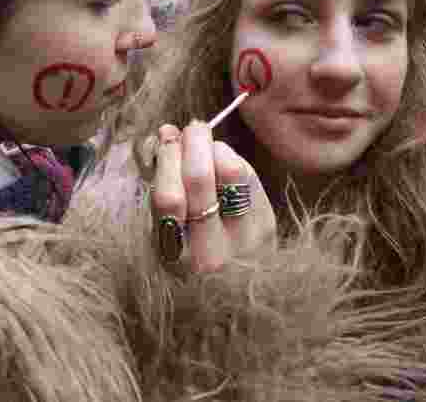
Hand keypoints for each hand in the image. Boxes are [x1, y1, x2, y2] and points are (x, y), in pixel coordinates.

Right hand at [149, 121, 275, 272]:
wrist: (236, 297)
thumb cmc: (189, 255)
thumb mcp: (164, 234)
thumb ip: (158, 186)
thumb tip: (161, 136)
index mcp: (175, 257)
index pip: (170, 198)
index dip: (167, 158)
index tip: (164, 135)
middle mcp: (212, 253)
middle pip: (200, 178)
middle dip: (193, 142)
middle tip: (190, 128)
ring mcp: (245, 240)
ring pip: (233, 171)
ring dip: (216, 147)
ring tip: (206, 142)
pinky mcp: (267, 227)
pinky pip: (249, 178)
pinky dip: (233, 159)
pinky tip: (223, 160)